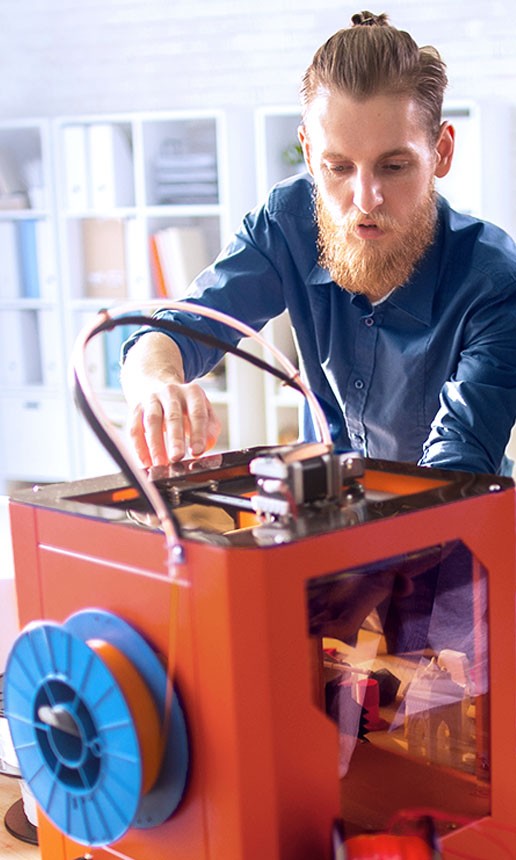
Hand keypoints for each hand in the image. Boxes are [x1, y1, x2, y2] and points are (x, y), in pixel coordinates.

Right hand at [121, 332, 221, 465]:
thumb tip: (207, 445)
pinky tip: (145, 461)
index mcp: (192, 392)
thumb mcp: (204, 410)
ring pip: (152, 421)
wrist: (156, 384)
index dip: (198, 433)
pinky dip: (139, 446)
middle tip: (177, 457)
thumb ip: (211, 428)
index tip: (198, 451)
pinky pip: (135, 428)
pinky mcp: (136, 408)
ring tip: (159, 463)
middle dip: (175, 439)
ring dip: (155, 444)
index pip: (197, 413)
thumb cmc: (185, 405)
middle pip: (173, 416)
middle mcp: (171, 392)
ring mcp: (152, 398)